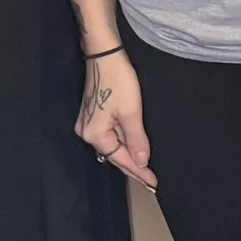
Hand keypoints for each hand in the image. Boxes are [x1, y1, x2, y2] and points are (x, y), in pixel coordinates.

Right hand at [76, 49, 155, 189]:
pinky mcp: (92, 115)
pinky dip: (122, 143)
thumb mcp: (132, 112)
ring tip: (146, 169)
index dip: (138, 172)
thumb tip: (141, 161)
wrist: (104, 56)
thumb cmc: (118, 81)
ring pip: (112, 145)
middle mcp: (87, 133)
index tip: (154, 183)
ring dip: (128, 155)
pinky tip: (133, 148)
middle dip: (133, 166)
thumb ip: (136, 139)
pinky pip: (110, 136)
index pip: (120, 159)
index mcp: (94, 135)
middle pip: (114, 155)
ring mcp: (88, 124)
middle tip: (151, 180)